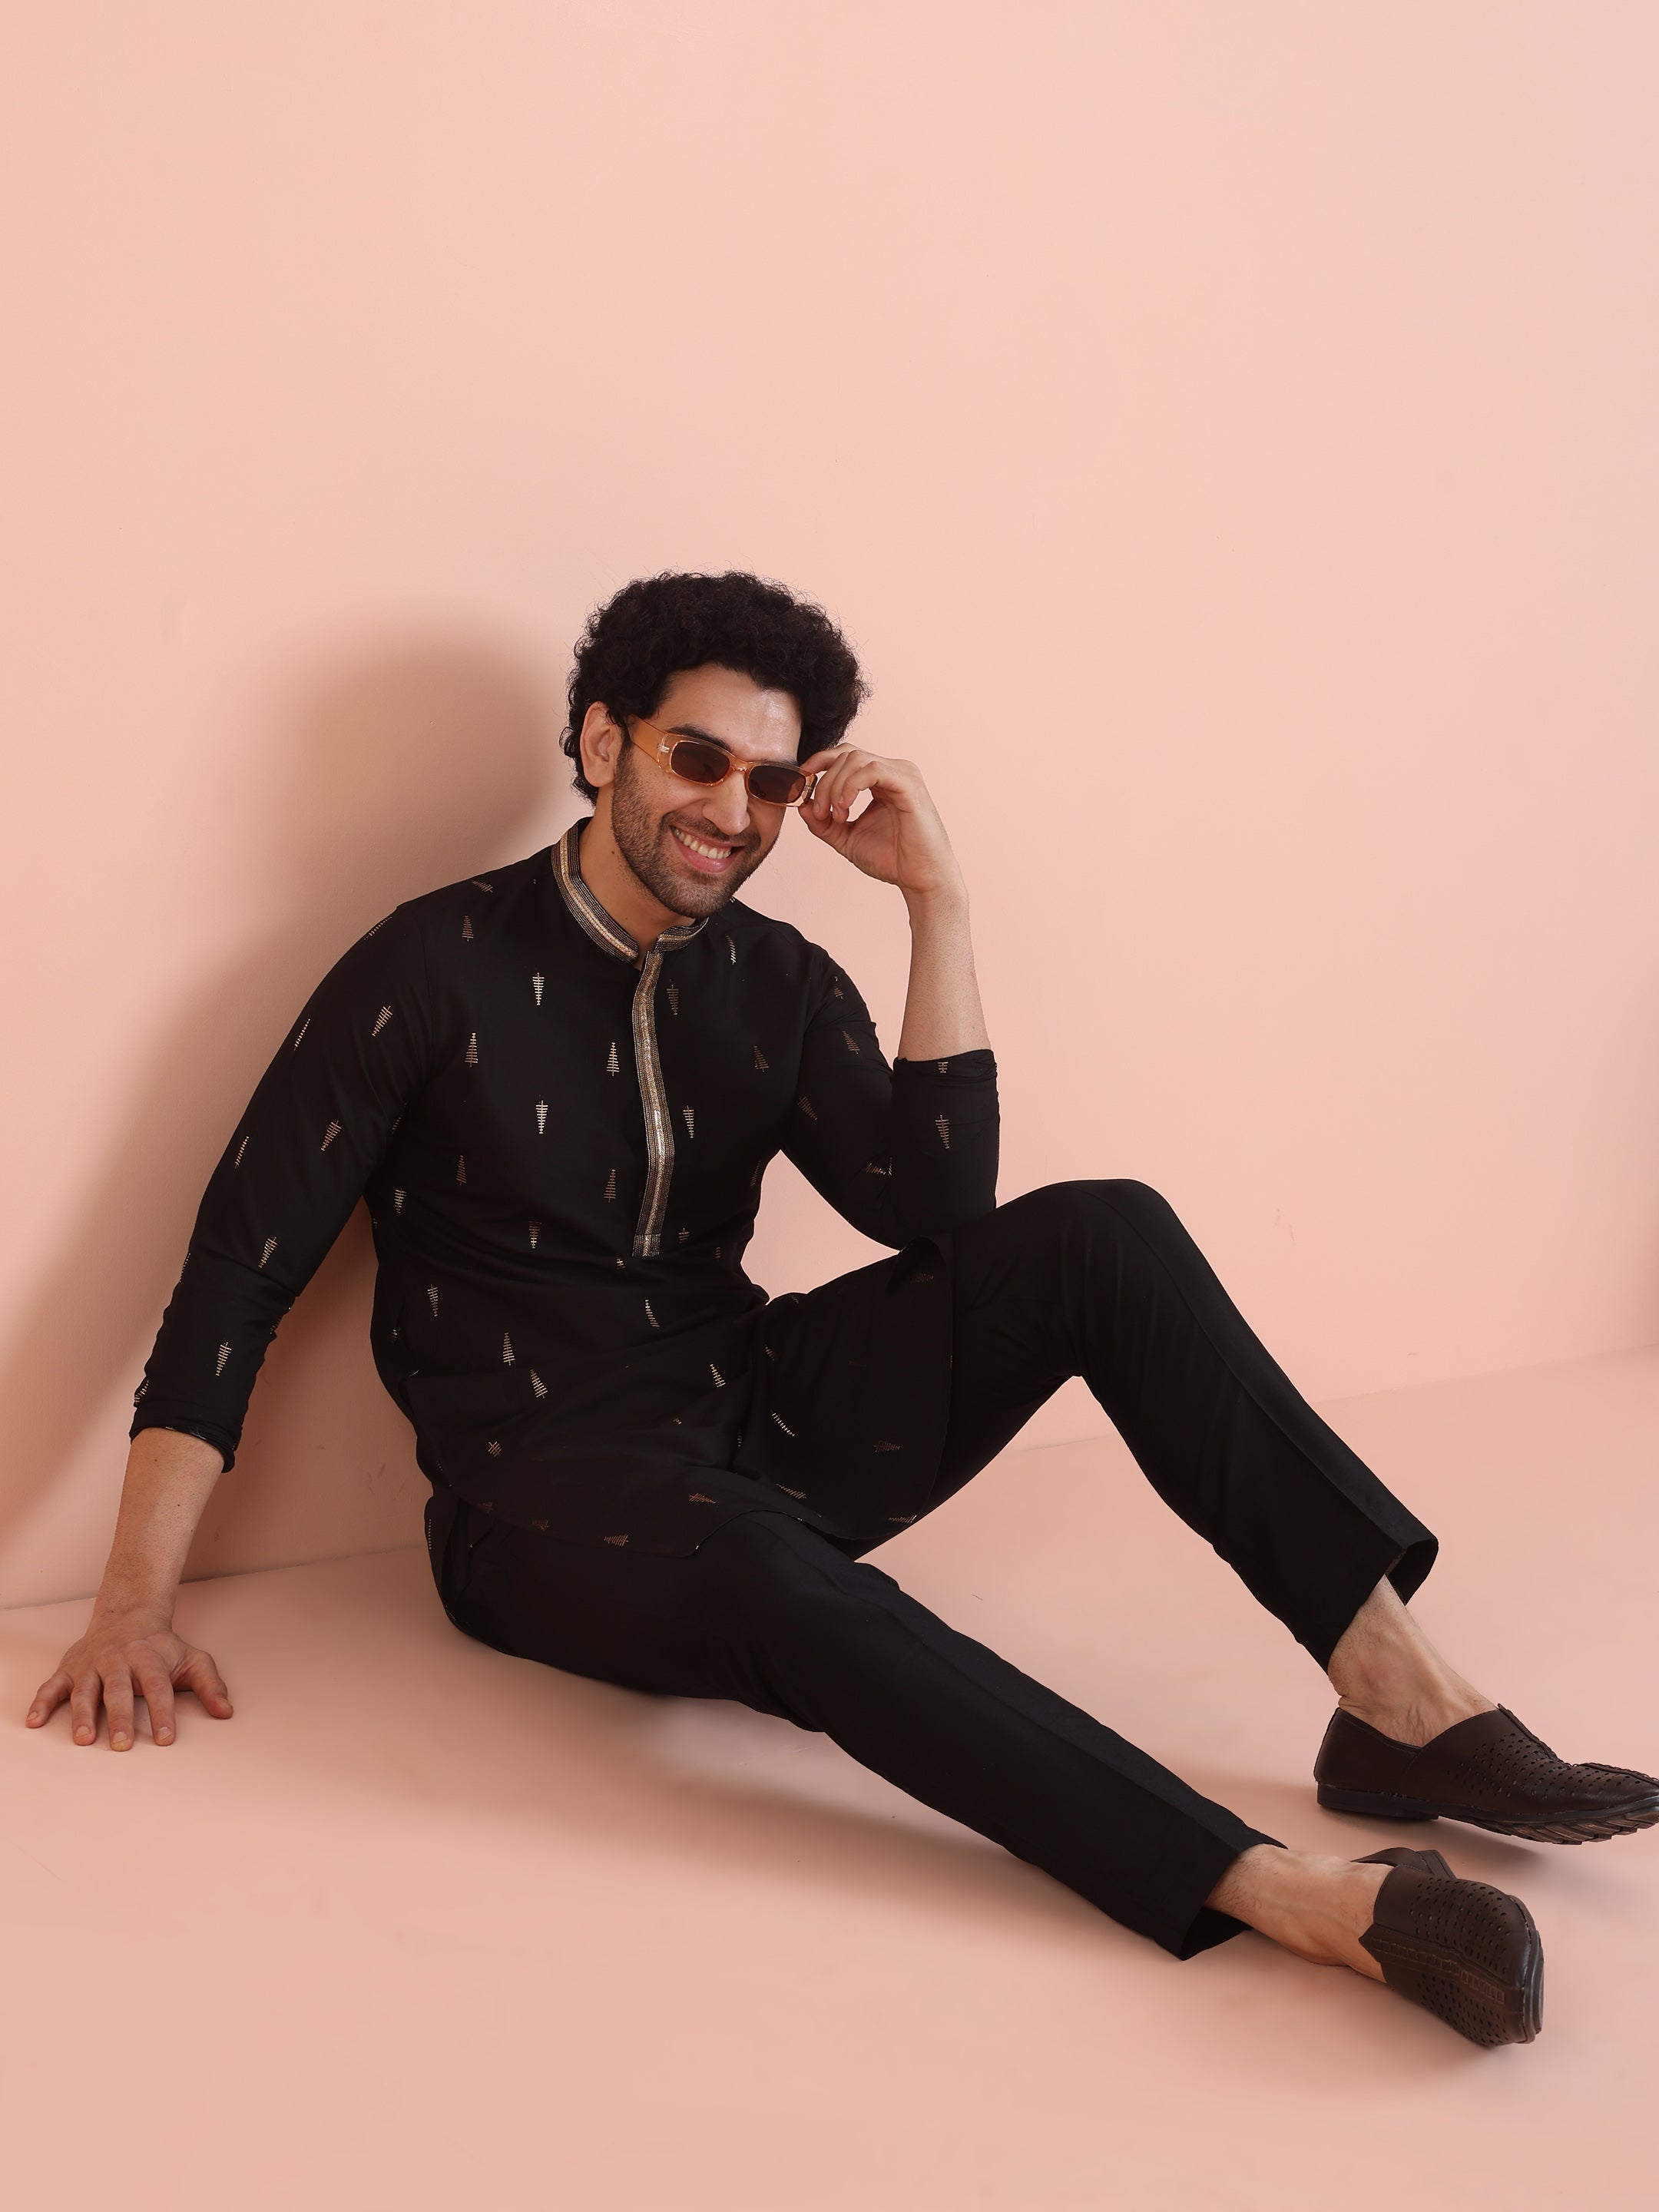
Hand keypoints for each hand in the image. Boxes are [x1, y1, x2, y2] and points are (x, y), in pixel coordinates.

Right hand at [26, 1607, 232, 1749]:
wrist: (128, 1615)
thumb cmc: (162, 1648)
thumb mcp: (192, 1660)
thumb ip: (210, 1685)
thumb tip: (227, 1713)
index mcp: (149, 1658)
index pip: (158, 1687)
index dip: (162, 1713)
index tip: (165, 1739)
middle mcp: (118, 1660)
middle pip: (119, 1690)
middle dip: (121, 1718)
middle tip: (123, 1745)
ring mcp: (91, 1664)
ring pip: (85, 1689)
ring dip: (83, 1715)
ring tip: (84, 1740)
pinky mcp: (69, 1668)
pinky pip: (52, 1685)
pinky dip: (42, 1702)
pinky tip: (34, 1722)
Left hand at [798, 747, 964, 902]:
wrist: (920, 879)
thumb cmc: (892, 859)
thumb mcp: (847, 839)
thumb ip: (823, 823)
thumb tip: (802, 806)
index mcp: (880, 780)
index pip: (845, 755)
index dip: (819, 762)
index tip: (802, 781)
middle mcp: (892, 771)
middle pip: (847, 754)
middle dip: (824, 781)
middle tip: (820, 812)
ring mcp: (902, 775)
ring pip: (856, 759)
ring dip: (835, 786)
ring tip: (836, 816)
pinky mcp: (909, 785)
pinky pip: (873, 771)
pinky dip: (851, 786)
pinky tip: (845, 808)